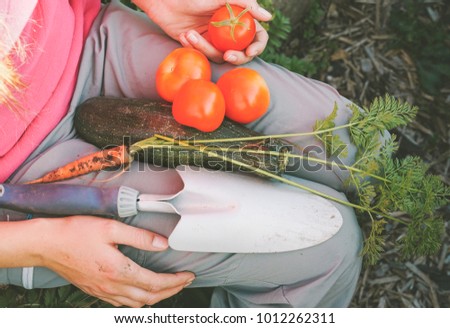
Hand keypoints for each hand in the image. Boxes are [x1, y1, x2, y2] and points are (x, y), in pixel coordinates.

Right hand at [38, 216, 194, 306]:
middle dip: (171, 291)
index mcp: (118, 271)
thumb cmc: (75, 233)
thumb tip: (163, 244)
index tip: (188, 275)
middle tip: (185, 282)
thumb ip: (139, 237)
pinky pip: (121, 303)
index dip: (175, 281)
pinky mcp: (95, 290)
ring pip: (136, 304)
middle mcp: (111, 286)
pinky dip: (138, 300)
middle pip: (149, 297)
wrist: (46, 245)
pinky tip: (141, 292)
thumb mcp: (110, 228)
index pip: (155, 282)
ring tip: (169, 287)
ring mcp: (102, 291)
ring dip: (157, 297)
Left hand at [134, 0, 271, 64]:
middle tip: (227, 55)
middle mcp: (229, 31)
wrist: (165, 0)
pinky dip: (193, 47)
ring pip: (219, 56)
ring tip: (190, 33)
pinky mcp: (200, 46)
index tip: (250, 51)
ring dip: (205, 48)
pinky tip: (184, 36)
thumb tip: (269, 18)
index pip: (257, 36)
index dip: (257, 46)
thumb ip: (246, 4)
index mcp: (238, 18)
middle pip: (242, 52)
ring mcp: (215, 40)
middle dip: (237, 57)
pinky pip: (203, 55)